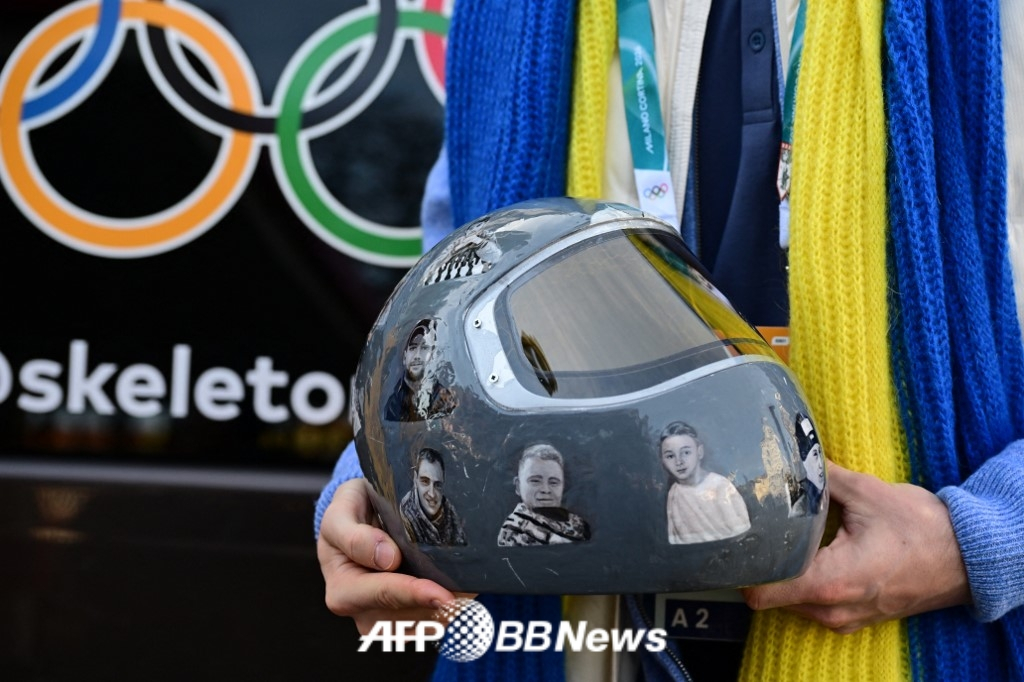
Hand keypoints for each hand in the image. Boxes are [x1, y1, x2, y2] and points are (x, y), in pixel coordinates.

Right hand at [317, 478, 456, 634]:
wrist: (354, 520)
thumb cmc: (346, 516)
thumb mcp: (340, 515)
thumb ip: (354, 536)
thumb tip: (387, 558)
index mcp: (343, 590)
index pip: (383, 595)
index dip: (413, 594)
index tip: (442, 595)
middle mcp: (363, 612)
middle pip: (408, 618)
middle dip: (439, 608)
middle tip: (468, 595)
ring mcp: (385, 619)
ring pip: (424, 625)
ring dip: (449, 612)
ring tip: (469, 593)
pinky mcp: (405, 619)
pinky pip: (434, 622)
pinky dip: (452, 610)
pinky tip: (464, 594)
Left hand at [742, 461, 970, 632]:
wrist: (969, 558)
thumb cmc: (923, 528)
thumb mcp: (867, 492)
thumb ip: (821, 477)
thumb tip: (790, 457)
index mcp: (830, 581)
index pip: (760, 592)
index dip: (742, 567)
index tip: (735, 540)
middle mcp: (831, 608)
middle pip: (770, 595)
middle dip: (762, 564)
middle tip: (757, 528)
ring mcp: (843, 618)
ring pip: (791, 599)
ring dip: (786, 572)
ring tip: (786, 536)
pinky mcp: (855, 617)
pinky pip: (814, 602)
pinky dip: (807, 580)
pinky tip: (813, 550)